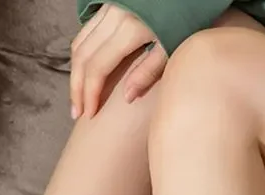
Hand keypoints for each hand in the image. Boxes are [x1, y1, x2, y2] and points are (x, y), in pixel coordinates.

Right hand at [70, 4, 166, 118]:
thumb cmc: (188, 16)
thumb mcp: (173, 46)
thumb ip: (150, 70)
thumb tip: (126, 97)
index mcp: (130, 28)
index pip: (98, 68)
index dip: (90, 94)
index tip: (89, 114)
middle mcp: (114, 15)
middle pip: (82, 56)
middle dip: (77, 87)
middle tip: (78, 112)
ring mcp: (109, 7)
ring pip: (80, 42)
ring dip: (75, 71)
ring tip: (78, 95)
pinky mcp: (109, 4)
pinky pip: (86, 31)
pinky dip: (81, 53)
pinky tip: (85, 71)